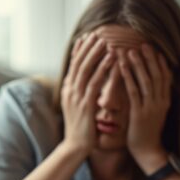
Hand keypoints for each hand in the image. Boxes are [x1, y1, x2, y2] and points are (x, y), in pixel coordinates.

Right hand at [59, 32, 115, 161]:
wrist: (75, 146)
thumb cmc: (80, 128)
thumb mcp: (76, 107)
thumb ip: (79, 93)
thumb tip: (82, 82)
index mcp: (68, 90)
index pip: (73, 65)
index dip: (79, 51)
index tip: (86, 37)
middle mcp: (70, 90)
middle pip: (79, 64)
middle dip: (88, 48)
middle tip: (97, 33)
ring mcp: (76, 97)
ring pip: (86, 70)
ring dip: (96, 54)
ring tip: (106, 41)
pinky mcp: (85, 104)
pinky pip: (95, 82)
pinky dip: (103, 68)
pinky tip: (111, 59)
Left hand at [118, 44, 172, 172]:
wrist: (148, 152)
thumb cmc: (147, 133)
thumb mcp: (153, 113)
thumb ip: (152, 99)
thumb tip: (149, 86)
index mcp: (164, 100)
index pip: (164, 76)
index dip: (159, 62)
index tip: (153, 48)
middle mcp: (160, 101)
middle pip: (157, 74)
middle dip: (150, 58)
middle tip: (143, 43)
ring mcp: (151, 107)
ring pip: (146, 80)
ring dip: (139, 64)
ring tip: (131, 50)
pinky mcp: (140, 113)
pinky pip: (134, 91)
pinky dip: (129, 77)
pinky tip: (122, 66)